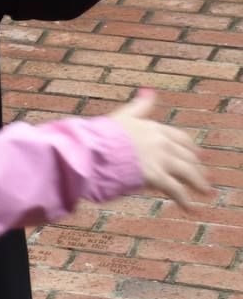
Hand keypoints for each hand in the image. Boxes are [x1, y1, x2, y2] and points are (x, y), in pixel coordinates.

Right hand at [109, 89, 208, 209]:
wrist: (93, 149)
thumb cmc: (103, 133)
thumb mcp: (124, 115)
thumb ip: (140, 106)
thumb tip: (149, 90)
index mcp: (153, 127)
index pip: (181, 138)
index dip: (191, 148)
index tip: (198, 155)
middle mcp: (161, 142)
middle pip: (188, 156)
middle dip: (198, 167)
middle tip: (204, 177)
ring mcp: (160, 159)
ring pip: (188, 172)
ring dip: (198, 183)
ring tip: (205, 192)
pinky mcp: (156, 176)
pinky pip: (177, 190)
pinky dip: (185, 200)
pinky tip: (190, 208)